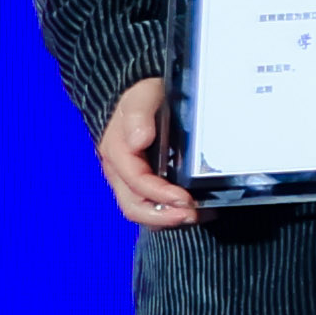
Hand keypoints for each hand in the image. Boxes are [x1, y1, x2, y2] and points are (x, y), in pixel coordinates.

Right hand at [94, 76, 200, 232]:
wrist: (147, 96)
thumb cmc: (146, 96)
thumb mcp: (143, 95)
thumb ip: (139, 115)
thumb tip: (139, 139)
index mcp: (116, 152)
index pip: (137, 182)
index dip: (161, 195)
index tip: (186, 199)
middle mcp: (119, 171)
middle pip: (135, 206)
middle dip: (164, 216)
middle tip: (194, 214)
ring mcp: (129, 180)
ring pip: (143, 211)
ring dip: (169, 219)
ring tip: (198, 214)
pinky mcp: (143, 184)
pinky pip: (153, 207)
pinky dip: (172, 213)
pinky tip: (198, 208)